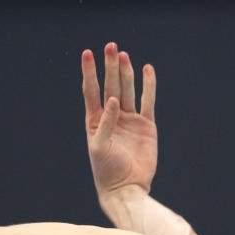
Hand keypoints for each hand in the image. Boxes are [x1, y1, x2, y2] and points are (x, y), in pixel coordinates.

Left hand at [81, 43, 156, 195]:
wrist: (127, 188)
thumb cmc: (106, 170)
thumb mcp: (99, 147)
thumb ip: (105, 123)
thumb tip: (112, 100)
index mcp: (95, 122)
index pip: (91, 91)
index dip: (89, 72)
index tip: (87, 54)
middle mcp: (112, 117)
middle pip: (110, 85)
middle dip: (110, 67)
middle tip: (110, 47)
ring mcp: (129, 120)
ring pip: (127, 90)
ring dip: (125, 72)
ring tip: (123, 55)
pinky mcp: (146, 125)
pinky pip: (147, 101)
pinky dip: (147, 85)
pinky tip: (146, 69)